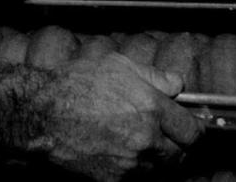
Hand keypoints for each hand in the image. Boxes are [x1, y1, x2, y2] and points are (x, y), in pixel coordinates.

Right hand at [29, 53, 204, 181]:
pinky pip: (137, 177)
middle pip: (179, 155)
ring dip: (156, 158)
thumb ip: (152, 75)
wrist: (43, 114)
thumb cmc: (76, 84)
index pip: (192, 131)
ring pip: (159, 168)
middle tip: (163, 135)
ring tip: (138, 141)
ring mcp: (132, 163)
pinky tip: (120, 150)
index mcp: (151, 108)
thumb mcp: (116, 64)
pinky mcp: (116, 180)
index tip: (188, 126)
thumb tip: (176, 83)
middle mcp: (146, 139)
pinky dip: (135, 167)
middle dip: (175, 146)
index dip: (193, 129)